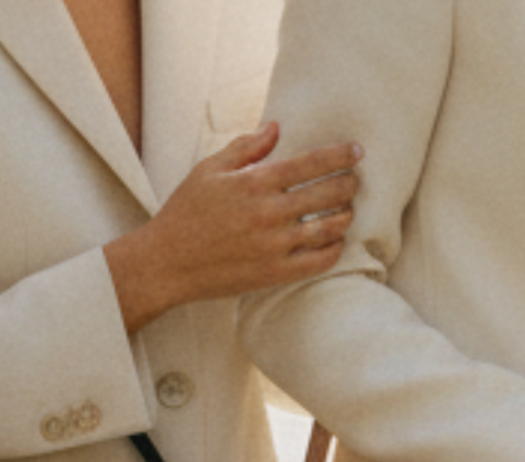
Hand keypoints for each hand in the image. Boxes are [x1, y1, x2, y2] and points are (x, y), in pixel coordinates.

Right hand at [106, 123, 364, 331]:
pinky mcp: (276, 272)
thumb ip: (245, 147)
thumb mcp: (209, 170)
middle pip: (328, 193)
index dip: (340, 155)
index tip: (358, 152)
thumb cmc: (186, 212)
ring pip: (330, 227)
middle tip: (356, 181)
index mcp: (253, 183)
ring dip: (346, 215)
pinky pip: (320, 260)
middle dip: (349, 184)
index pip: (310, 163)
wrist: (166, 263)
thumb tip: (275, 127)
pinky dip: (335, 248)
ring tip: (348, 209)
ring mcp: (274, 245)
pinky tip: (336, 240)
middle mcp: (268, 213)